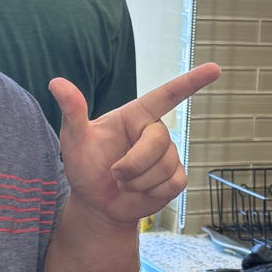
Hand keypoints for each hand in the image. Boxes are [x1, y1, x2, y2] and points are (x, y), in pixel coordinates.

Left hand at [50, 63, 220, 228]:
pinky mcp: (176, 179)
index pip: (167, 95)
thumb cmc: (85, 166)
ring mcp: (168, 155)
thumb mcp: (75, 139)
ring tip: (123, 182)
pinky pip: (172, 183)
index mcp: (136, 116)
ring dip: (138, 182)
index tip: (215, 68)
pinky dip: (151, 192)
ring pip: (164, 167)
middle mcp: (155, 131)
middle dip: (134, 164)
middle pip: (159, 142)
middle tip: (115, 173)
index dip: (192, 82)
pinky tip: (138, 191)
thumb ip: (73, 110)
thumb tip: (56, 82)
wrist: (96, 202)